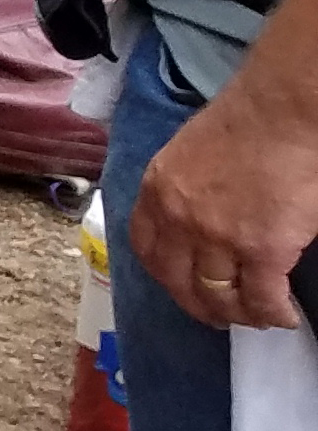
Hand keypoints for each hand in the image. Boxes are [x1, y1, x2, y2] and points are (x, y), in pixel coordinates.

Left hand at [133, 39, 317, 331]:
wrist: (282, 112)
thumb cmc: (246, 121)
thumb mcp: (188, 153)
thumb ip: (185, 188)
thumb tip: (201, 212)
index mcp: (157, 191)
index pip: (146, 248)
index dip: (164, 274)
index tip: (180, 285)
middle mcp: (179, 220)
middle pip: (179, 282)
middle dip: (198, 305)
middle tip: (218, 315)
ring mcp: (218, 238)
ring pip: (220, 296)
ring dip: (239, 314)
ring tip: (256, 318)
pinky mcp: (262, 250)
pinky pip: (262, 297)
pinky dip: (273, 313)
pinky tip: (284, 316)